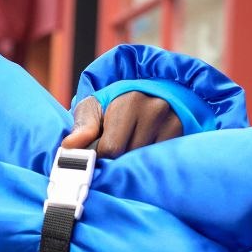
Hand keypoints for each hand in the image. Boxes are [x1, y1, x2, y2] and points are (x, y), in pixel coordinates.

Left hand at [62, 91, 183, 157]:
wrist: (150, 91)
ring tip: (128, 147)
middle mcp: (155, 109)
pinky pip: (160, 160)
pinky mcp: (183, 133)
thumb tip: (68, 146)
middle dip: (116, 159)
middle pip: (129, 156)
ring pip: (145, 160)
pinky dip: (148, 159)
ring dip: (133, 160)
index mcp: (129, 101)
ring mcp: (172, 122)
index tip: (96, 153)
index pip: (111, 148)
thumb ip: (82, 127)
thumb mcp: (93, 108)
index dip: (99, 156)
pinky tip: (143, 149)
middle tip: (112, 149)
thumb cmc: (114, 104)